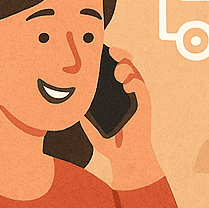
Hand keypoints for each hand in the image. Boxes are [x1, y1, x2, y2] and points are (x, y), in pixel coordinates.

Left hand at [88, 46, 164, 189]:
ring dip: (126, 68)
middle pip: (126, 64)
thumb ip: (80, 106)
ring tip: (117, 73)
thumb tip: (63, 95)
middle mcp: (127, 91)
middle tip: (112, 52)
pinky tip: (126, 85)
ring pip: (135, 73)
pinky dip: (134, 83)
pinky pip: (141, 88)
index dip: (109, 56)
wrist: (124, 157)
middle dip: (121, 54)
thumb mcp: (87, 120)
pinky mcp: (144, 106)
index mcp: (115, 91)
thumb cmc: (108, 140)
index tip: (99, 50)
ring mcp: (136, 98)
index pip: (113, 66)